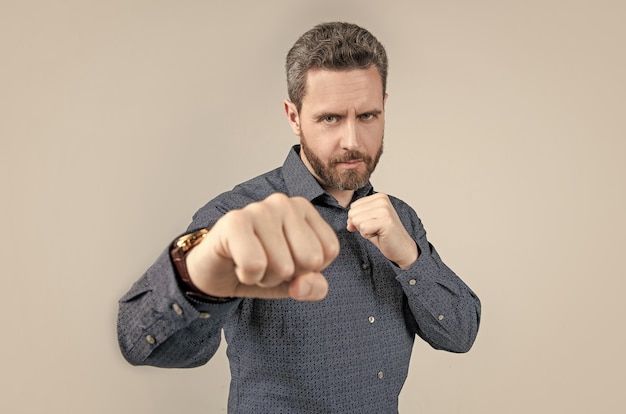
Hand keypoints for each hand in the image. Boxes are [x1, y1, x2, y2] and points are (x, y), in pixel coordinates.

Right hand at [186, 193, 339, 300]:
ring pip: (283, 266)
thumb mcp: (295, 283)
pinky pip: (255, 265)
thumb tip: (301, 286)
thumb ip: (314, 286)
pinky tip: (238, 263)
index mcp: (304, 209)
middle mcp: (284, 202)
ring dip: (265, 277)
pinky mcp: (234, 221)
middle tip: (266, 264)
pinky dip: (248, 276)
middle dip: (288, 274)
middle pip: (311, 259)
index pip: (329, 251)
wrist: (213, 270)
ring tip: (251, 263)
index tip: (286, 260)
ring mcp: (259, 208)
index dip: (308, 269)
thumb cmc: (258, 268)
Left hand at [347, 193, 417, 268]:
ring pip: (356, 220)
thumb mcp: (368, 222)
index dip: (359, 220)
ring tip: (378, 231)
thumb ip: (356, 218)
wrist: (402, 248)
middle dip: (360, 225)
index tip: (374, 224)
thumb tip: (348, 223)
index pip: (353, 206)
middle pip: (352, 213)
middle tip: (376, 229)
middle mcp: (382, 200)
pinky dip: (368, 235)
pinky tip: (380, 235)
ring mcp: (384, 210)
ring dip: (364, 231)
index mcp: (379, 197)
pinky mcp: (385, 221)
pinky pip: (362, 228)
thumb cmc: (385, 235)